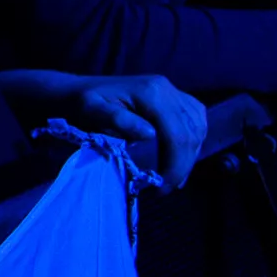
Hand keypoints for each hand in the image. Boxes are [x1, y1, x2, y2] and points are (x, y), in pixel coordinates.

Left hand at [73, 74, 207, 188]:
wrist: (80, 89)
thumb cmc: (83, 103)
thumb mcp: (91, 110)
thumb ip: (117, 120)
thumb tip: (149, 134)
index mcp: (151, 92)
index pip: (176, 134)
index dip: (174, 164)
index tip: (162, 187)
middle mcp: (167, 88)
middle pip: (190, 133)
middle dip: (182, 165)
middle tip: (166, 188)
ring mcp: (173, 91)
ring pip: (197, 128)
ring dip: (190, 155)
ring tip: (174, 178)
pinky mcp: (175, 97)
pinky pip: (196, 121)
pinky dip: (193, 142)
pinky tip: (181, 157)